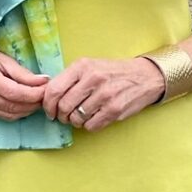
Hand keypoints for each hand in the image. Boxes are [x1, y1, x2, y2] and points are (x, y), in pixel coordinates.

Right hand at [0, 28, 48, 120]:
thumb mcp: (3, 59)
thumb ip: (23, 73)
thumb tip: (44, 82)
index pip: (16, 93)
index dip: (35, 94)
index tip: (47, 89)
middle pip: (14, 107)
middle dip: (34, 104)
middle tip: (46, 96)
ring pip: (10, 115)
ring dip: (27, 110)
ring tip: (37, 99)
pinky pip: (3, 116)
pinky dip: (17, 112)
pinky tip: (23, 103)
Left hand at [41, 55, 167, 131]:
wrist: (144, 76)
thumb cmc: (112, 73)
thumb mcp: (90, 66)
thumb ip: (69, 79)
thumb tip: (47, 97)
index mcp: (82, 66)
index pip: (54, 90)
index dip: (47, 105)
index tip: (50, 111)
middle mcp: (93, 78)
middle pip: (63, 106)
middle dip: (61, 116)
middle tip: (65, 117)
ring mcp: (105, 94)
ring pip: (76, 118)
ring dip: (75, 122)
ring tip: (82, 116)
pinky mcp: (115, 109)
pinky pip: (90, 126)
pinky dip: (89, 126)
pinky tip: (94, 118)